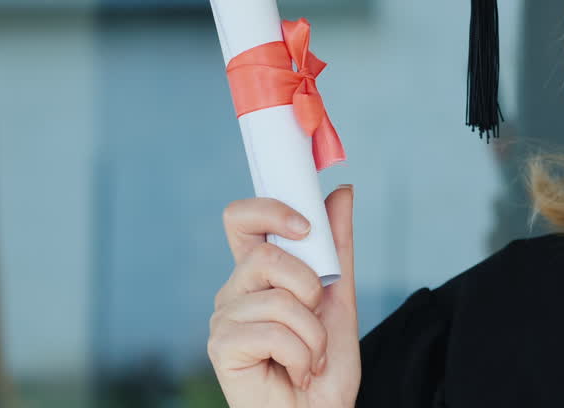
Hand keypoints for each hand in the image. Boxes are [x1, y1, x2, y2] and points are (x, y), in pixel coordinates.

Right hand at [208, 186, 360, 406]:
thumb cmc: (324, 366)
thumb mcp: (341, 297)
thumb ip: (338, 245)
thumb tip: (341, 190)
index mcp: (258, 273)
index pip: (243, 220)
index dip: (270, 210)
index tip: (307, 227)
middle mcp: (235, 291)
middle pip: (264, 255)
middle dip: (310, 287)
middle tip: (316, 317)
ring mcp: (225, 318)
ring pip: (278, 298)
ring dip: (314, 334)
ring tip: (311, 357)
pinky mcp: (222, 347)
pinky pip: (273, 331)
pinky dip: (302, 356)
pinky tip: (296, 373)